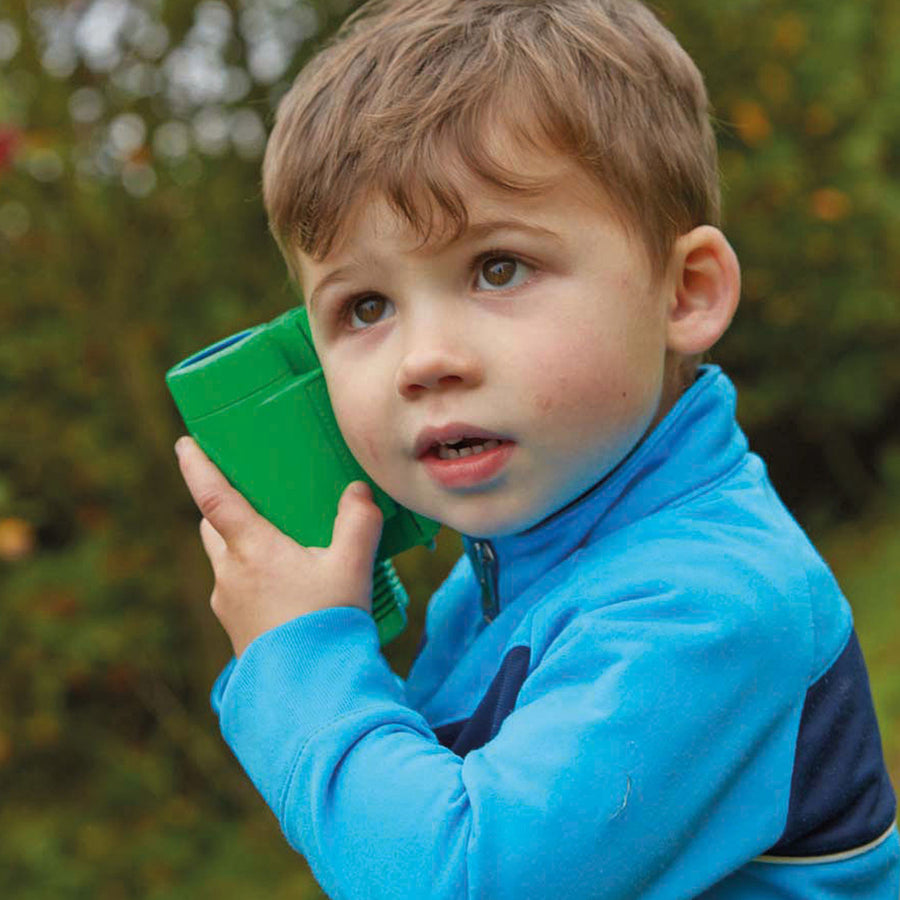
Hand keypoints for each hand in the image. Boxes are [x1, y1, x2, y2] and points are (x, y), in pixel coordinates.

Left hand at [175, 436, 383, 656]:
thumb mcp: (352, 567)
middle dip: (223, 507)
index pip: (212, 497)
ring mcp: (229, 604)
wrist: (309, 693)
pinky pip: (236, 589)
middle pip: (213, 527)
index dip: (196, 467)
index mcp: (252, 549)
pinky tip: (286, 586)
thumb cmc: (326, 624)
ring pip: (224, 560)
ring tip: (279, 544)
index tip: (184, 444)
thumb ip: (359, 521)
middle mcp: (230, 573)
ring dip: (240, 545)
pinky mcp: (237, 630)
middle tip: (251, 496)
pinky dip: (252, 576)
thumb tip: (358, 490)